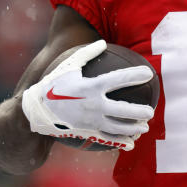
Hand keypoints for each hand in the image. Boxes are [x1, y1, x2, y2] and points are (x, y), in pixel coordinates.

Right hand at [22, 40, 155, 149]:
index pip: (118, 80)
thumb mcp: (68, 65)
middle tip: (150, 111)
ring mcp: (91, 121)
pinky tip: (131, 144)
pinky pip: (107, 139)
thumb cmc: (53, 85)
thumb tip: (102, 42)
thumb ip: (86, 53)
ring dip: (134, 129)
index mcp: (91, 87)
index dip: (135, 75)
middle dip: (140, 112)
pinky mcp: (87, 132)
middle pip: (124, 110)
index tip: (149, 73)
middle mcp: (94, 105)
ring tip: (145, 127)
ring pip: (119, 128)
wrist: (36, 110)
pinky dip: (121, 142)